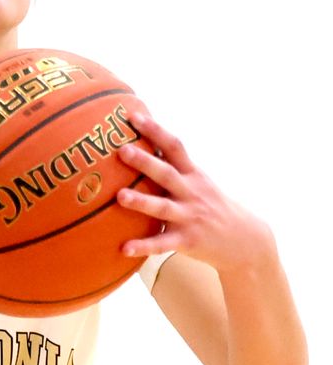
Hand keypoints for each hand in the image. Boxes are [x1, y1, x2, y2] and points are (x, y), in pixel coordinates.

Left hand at [117, 113, 274, 272]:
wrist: (245, 240)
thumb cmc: (211, 206)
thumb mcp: (198, 182)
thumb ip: (174, 167)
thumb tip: (141, 145)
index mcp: (193, 175)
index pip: (174, 147)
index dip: (155, 130)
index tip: (134, 116)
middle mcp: (191, 193)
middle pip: (167, 174)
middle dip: (145, 162)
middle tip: (122, 150)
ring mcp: (190, 217)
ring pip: (163, 208)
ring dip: (141, 202)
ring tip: (120, 196)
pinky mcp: (188, 240)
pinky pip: (162, 244)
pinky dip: (143, 246)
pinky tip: (124, 248)